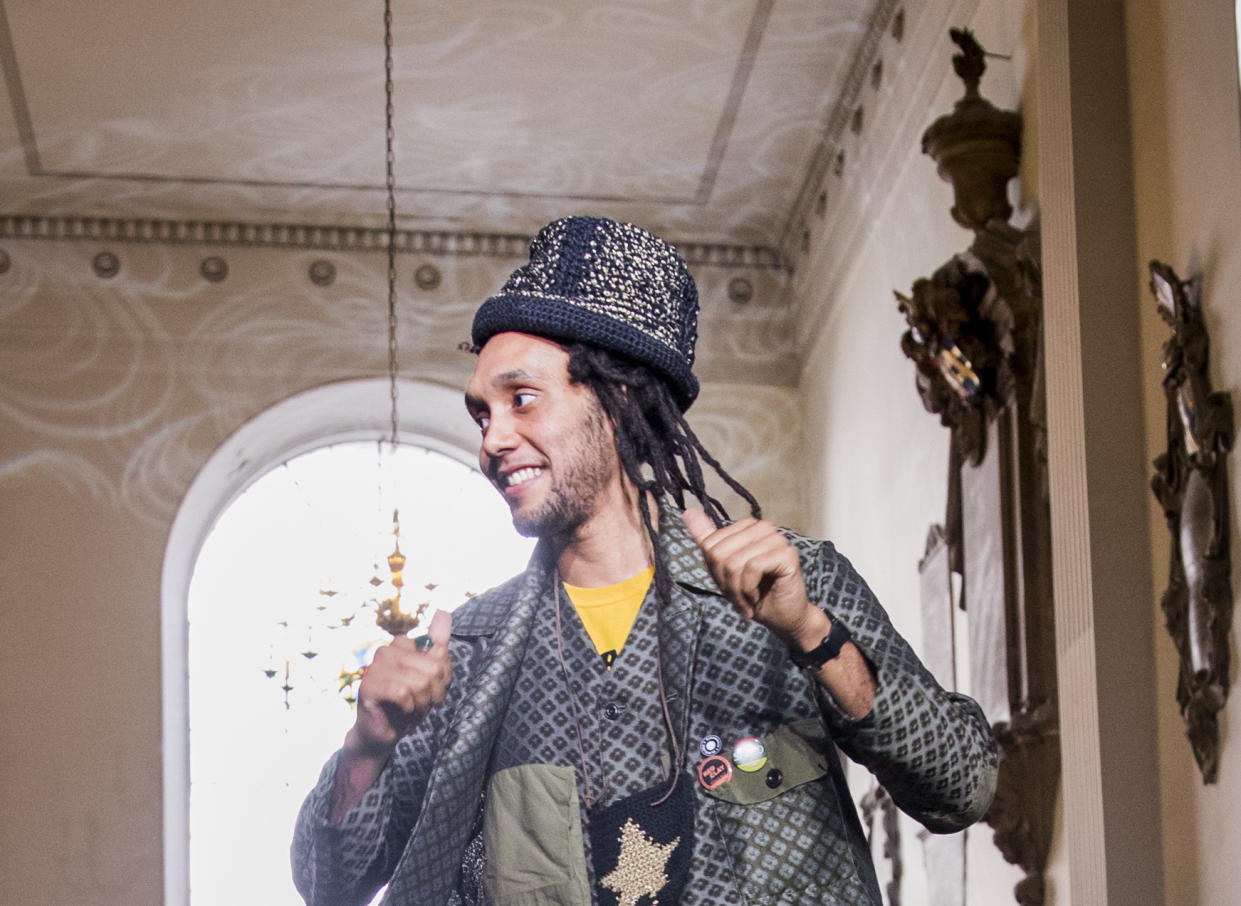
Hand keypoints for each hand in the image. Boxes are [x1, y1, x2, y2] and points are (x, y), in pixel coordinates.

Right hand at [346, 609, 452, 758]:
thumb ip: (438, 645)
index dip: (444, 674)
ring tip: (415, 707)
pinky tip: (403, 709)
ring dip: (423, 701)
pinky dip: (410, 706)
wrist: (384, 734)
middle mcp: (386, 650)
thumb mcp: (430, 675)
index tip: (435, 687)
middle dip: (436, 691)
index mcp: (401, 644)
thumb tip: (443, 612)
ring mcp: (374, 667)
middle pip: (433, 666)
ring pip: (418, 681)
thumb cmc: (408, 703)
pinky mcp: (368, 687)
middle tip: (427, 702)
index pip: (440, 651)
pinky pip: (402, 692)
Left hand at [681, 508, 820, 647]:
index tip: (728, 585)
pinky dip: (749, 589)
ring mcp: (777, 539)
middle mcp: (763, 527)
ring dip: (738, 590)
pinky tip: (757, 597)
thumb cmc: (752, 592)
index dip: (715, 571)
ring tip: (748, 599)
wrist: (781, 616)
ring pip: (736, 562)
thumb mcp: (722, 567)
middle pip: (721, 553)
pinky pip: (753, 567)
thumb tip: (688, 511)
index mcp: (747, 526)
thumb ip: (706, 538)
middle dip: (726, 582)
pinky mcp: (787, 554)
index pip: (711, 545)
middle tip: (739, 597)